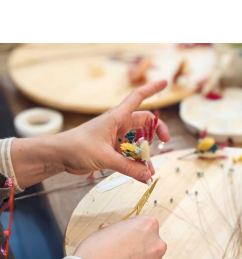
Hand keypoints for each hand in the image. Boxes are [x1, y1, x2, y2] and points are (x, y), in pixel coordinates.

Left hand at [53, 80, 169, 182]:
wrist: (59, 155)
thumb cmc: (77, 147)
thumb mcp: (105, 157)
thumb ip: (128, 167)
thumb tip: (147, 175)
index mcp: (116, 118)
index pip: (138, 98)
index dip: (152, 89)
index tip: (165, 82)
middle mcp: (118, 125)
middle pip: (144, 123)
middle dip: (156, 132)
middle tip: (165, 142)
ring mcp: (115, 138)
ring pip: (138, 143)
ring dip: (145, 155)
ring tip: (149, 170)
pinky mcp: (111, 151)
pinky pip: (129, 157)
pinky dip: (136, 165)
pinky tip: (141, 175)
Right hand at [74, 216, 166, 258]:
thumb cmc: (95, 249)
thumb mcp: (107, 229)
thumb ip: (122, 230)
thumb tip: (121, 234)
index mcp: (148, 225)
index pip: (146, 226)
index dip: (134, 232)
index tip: (125, 237)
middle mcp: (157, 244)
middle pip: (151, 244)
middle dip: (140, 248)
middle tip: (123, 253)